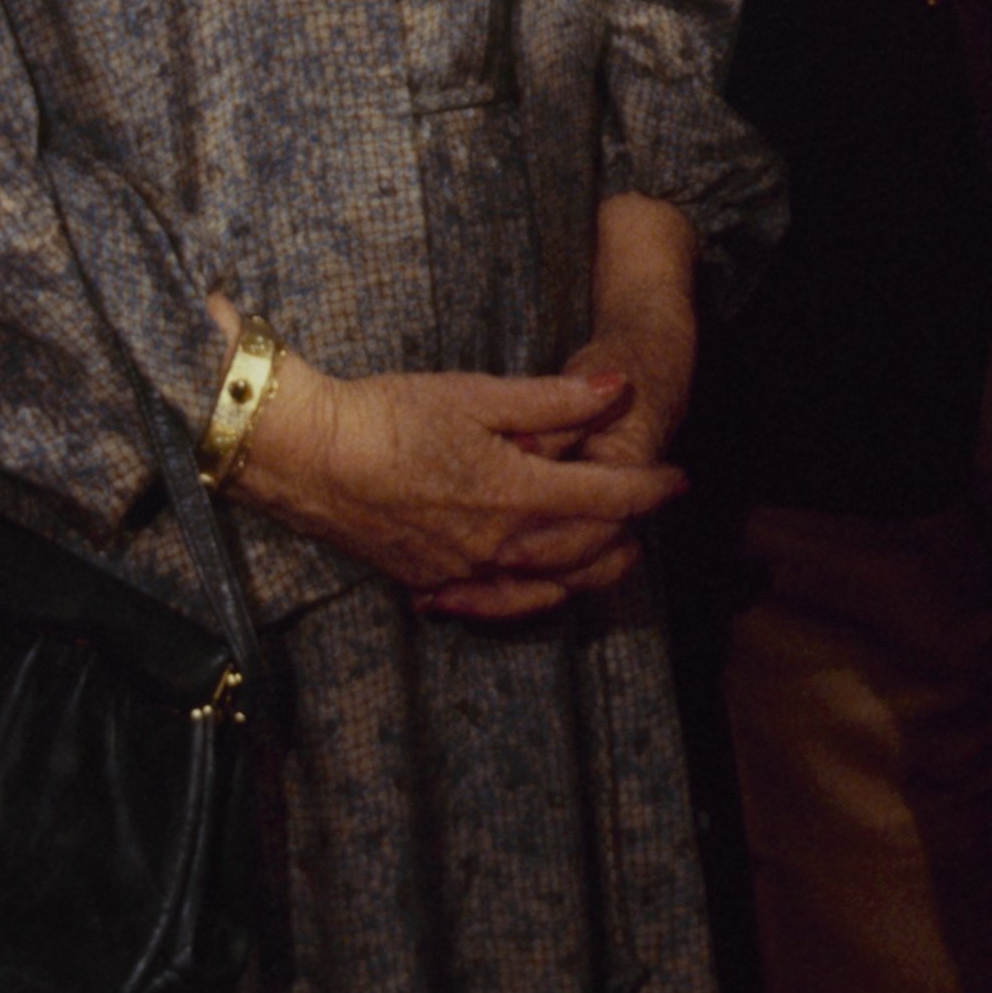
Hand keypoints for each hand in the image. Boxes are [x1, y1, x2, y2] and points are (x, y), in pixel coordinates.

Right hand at [429, 195, 701, 619]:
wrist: (313, 458)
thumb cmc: (392, 413)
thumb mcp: (477, 393)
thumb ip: (552, 399)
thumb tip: (616, 389)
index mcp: (517, 492)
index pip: (605, 497)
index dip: (648, 488)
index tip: (678, 478)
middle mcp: (499, 544)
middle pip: (584, 550)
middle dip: (627, 533)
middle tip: (652, 515)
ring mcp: (465, 572)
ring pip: (548, 584)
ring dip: (591, 572)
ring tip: (617, 558)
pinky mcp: (432, 582)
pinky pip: (499, 603)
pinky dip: (533, 599)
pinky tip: (541, 591)